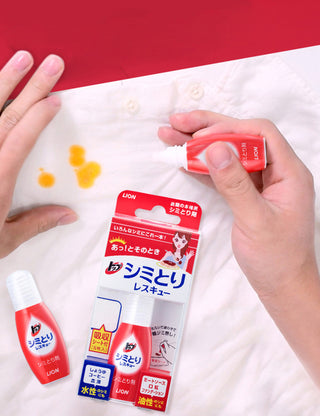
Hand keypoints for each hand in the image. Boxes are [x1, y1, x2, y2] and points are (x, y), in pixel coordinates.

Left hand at [0, 51, 76, 302]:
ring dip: (3, 83)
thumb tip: (70, 215)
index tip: (55, 98)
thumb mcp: (4, 241)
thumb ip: (38, 223)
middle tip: (52, 64)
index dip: (40, 115)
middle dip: (33, 88)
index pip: (23, 140)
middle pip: (9, 118)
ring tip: (21, 58)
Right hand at [159, 111, 319, 384]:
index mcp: (288, 171)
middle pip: (240, 138)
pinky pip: (222, 173)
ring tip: (170, 135)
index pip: (259, 134)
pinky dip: (202, 165)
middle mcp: (275, 171)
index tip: (197, 137)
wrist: (282, 286)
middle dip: (207, 128)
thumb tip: (214, 148)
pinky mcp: (245, 194)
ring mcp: (259, 182)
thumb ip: (234, 183)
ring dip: (199, 144)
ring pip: (228, 153)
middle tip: (174, 123)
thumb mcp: (255, 220)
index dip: (227, 129)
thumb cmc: (275, 258)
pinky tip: (183, 160)